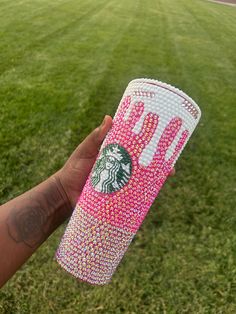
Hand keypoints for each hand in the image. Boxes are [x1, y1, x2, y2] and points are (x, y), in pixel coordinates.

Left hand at [54, 113, 174, 211]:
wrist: (64, 193)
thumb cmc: (74, 168)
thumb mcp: (85, 150)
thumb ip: (96, 137)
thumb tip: (109, 117)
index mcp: (116, 155)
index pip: (136, 149)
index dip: (150, 146)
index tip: (163, 142)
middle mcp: (121, 169)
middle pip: (143, 166)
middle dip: (158, 166)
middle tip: (170, 166)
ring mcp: (121, 184)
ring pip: (141, 182)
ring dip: (154, 181)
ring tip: (165, 178)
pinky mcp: (117, 198)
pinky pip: (133, 197)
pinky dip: (143, 196)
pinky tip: (153, 194)